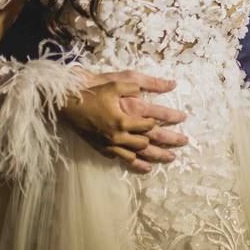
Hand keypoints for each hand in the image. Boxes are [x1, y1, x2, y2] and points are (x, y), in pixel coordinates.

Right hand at [62, 70, 187, 173]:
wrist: (66, 104)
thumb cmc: (93, 91)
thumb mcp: (118, 82)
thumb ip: (144, 84)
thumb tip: (170, 84)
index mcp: (124, 119)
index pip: (151, 124)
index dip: (165, 121)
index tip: (179, 118)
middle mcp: (118, 135)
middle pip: (147, 143)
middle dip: (167, 143)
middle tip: (183, 142)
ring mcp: (109, 144)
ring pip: (136, 155)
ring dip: (155, 157)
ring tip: (169, 159)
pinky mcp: (101, 148)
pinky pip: (121, 159)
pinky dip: (134, 163)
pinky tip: (144, 166)